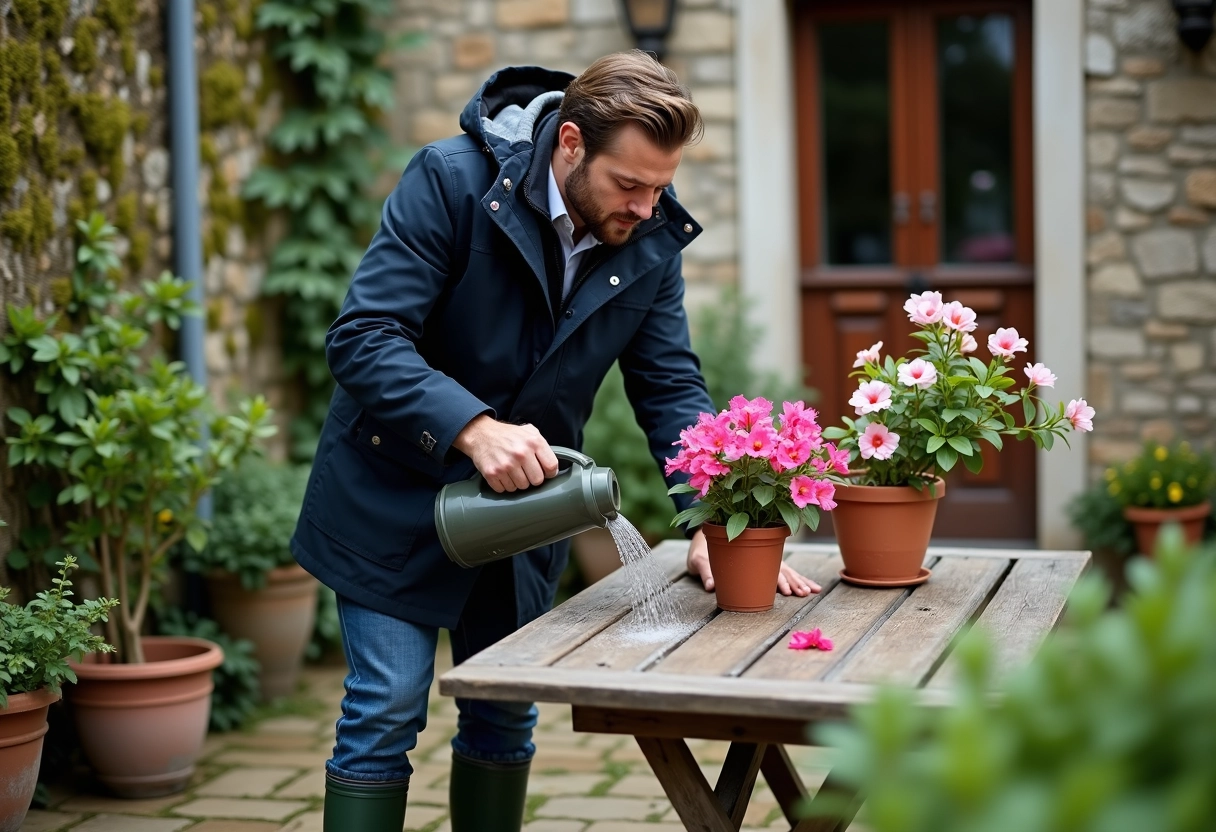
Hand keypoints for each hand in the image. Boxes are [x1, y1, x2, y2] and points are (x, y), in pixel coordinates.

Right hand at [452, 416, 558, 492]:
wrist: (480, 434)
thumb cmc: (507, 435)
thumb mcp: (529, 432)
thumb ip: (543, 445)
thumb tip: (554, 464)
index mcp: (533, 442)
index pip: (551, 467)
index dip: (549, 472)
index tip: (545, 472)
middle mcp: (521, 453)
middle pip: (537, 481)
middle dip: (533, 478)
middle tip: (526, 471)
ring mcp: (506, 464)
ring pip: (521, 487)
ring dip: (518, 482)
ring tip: (512, 471)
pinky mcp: (492, 473)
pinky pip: (505, 489)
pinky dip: (504, 485)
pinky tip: (502, 474)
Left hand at [686, 529, 820, 596]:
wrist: (702, 544)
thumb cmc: (701, 553)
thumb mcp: (699, 561)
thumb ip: (706, 571)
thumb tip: (709, 586)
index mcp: (746, 550)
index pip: (764, 566)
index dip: (777, 579)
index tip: (787, 590)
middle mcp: (759, 554)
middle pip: (781, 568)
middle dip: (794, 580)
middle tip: (805, 593)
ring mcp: (766, 558)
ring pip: (788, 570)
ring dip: (800, 581)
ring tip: (812, 592)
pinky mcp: (766, 563)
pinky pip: (785, 572)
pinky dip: (798, 579)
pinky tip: (809, 588)